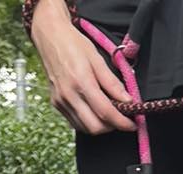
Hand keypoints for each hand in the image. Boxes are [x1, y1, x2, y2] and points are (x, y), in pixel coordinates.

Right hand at [30, 0, 134, 133]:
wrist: (49, 36)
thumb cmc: (73, 43)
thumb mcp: (97, 58)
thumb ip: (112, 82)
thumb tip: (128, 100)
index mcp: (81, 82)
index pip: (105, 112)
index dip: (122, 122)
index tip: (133, 124)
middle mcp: (69, 95)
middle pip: (95, 127)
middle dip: (112, 127)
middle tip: (122, 118)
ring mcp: (61, 102)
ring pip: (85, 129)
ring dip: (101, 126)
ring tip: (109, 114)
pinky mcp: (56, 104)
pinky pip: (76, 123)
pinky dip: (89, 122)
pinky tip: (95, 112)